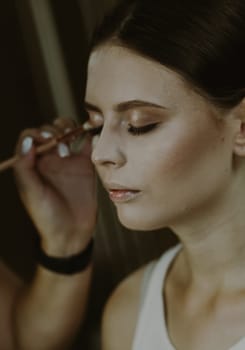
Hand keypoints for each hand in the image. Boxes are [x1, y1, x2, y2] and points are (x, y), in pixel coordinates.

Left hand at [13, 118, 96, 254]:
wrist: (70, 233)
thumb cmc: (46, 216)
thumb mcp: (31, 193)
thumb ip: (25, 167)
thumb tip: (28, 141)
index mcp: (33, 164)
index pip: (31, 137)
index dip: (38, 133)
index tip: (48, 140)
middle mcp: (50, 159)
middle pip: (51, 130)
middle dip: (56, 130)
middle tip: (62, 147)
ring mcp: (68, 161)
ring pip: (68, 133)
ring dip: (70, 129)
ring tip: (73, 140)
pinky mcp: (86, 166)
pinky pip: (88, 146)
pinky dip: (91, 137)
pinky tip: (91, 137)